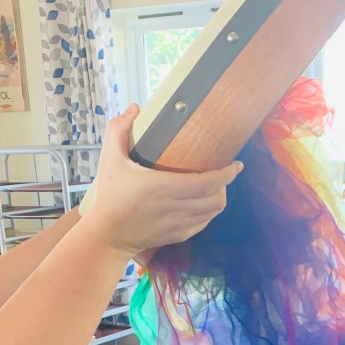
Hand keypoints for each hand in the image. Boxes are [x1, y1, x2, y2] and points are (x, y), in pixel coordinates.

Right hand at [80, 104, 241, 258]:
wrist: (107, 235)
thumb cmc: (109, 196)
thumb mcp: (109, 159)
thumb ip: (119, 130)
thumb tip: (135, 108)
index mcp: (162, 187)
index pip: (207, 182)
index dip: (227, 174)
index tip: (236, 164)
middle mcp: (174, 208)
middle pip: (217, 199)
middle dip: (226, 184)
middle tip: (222, 171)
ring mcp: (178, 225)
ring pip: (213, 213)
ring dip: (218, 198)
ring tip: (215, 185)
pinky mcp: (177, 236)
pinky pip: (203, 224)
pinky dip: (208, 212)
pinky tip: (202, 202)